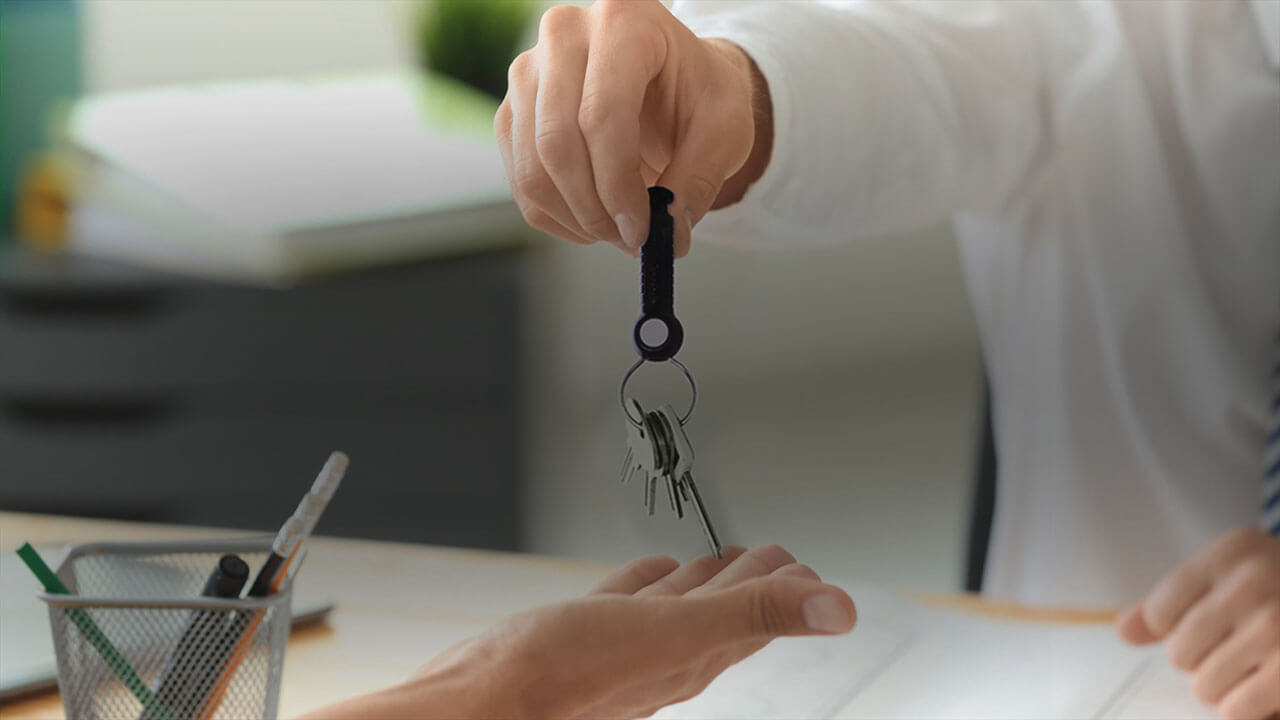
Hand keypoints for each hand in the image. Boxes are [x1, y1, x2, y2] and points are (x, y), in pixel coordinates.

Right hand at [301, 545, 854, 719]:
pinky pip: (626, 605)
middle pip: (724, 613)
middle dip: (753, 583)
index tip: (807, 568)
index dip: (788, 591)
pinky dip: (645, 585)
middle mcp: (665, 656)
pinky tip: (646, 574)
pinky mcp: (581, 640)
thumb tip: (839, 608)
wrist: (481, 704)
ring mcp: (622, 649)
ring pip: (676, 608)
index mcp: (696, 655)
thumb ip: (754, 612)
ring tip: (718, 562)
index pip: (758, 618)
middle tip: (774, 558)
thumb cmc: (563, 674)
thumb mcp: (673, 631)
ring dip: (702, 584)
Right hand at [495, 0, 772, 256]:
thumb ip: (697, 181)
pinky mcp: (514, 108)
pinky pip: (521, 181)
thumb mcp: (723, 131)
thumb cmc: (700, 94)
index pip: (601, 113)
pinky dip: (557, 215)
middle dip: (595, 208)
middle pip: (557, 141)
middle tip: (631, 240)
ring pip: (533, 167)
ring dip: (576, 218)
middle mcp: (565, 32)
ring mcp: (529, 68)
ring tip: (619, 231)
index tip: (642, 230)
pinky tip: (594, 219)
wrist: (672, 80)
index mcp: (624, 19)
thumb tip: (669, 238)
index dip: (618, 184)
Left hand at [1116, 527, 1279, 719]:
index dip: (1175, 630)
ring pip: (1205, 686)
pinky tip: (1263, 689)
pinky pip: (1238, 710)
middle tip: (1234, 649)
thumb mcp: (1231, 576)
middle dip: (1201, 660)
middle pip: (1180, 653)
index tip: (1206, 624)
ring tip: (1250, 668)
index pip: (1161, 612)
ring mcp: (1279, 626)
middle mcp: (1255, 584)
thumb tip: (1124, 631)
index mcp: (1232, 553)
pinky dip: (1243, 708)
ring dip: (1222, 687)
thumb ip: (1172, 602)